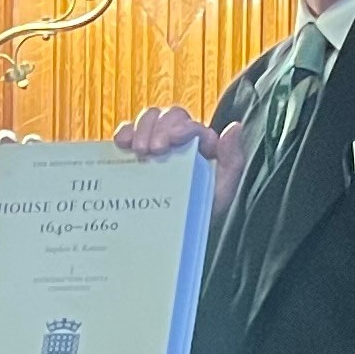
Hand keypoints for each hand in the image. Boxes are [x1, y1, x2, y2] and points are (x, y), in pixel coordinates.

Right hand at [111, 104, 253, 215]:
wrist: (173, 237)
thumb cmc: (200, 216)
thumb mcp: (221, 193)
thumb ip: (232, 161)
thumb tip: (234, 127)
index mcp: (201, 146)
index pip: (192, 126)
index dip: (180, 128)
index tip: (169, 142)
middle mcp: (179, 139)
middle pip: (169, 116)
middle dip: (158, 128)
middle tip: (151, 150)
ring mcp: (157, 143)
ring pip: (150, 118)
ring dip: (141, 128)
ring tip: (137, 150)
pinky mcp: (136, 151)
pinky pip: (129, 132)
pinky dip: (124, 132)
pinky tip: (120, 144)